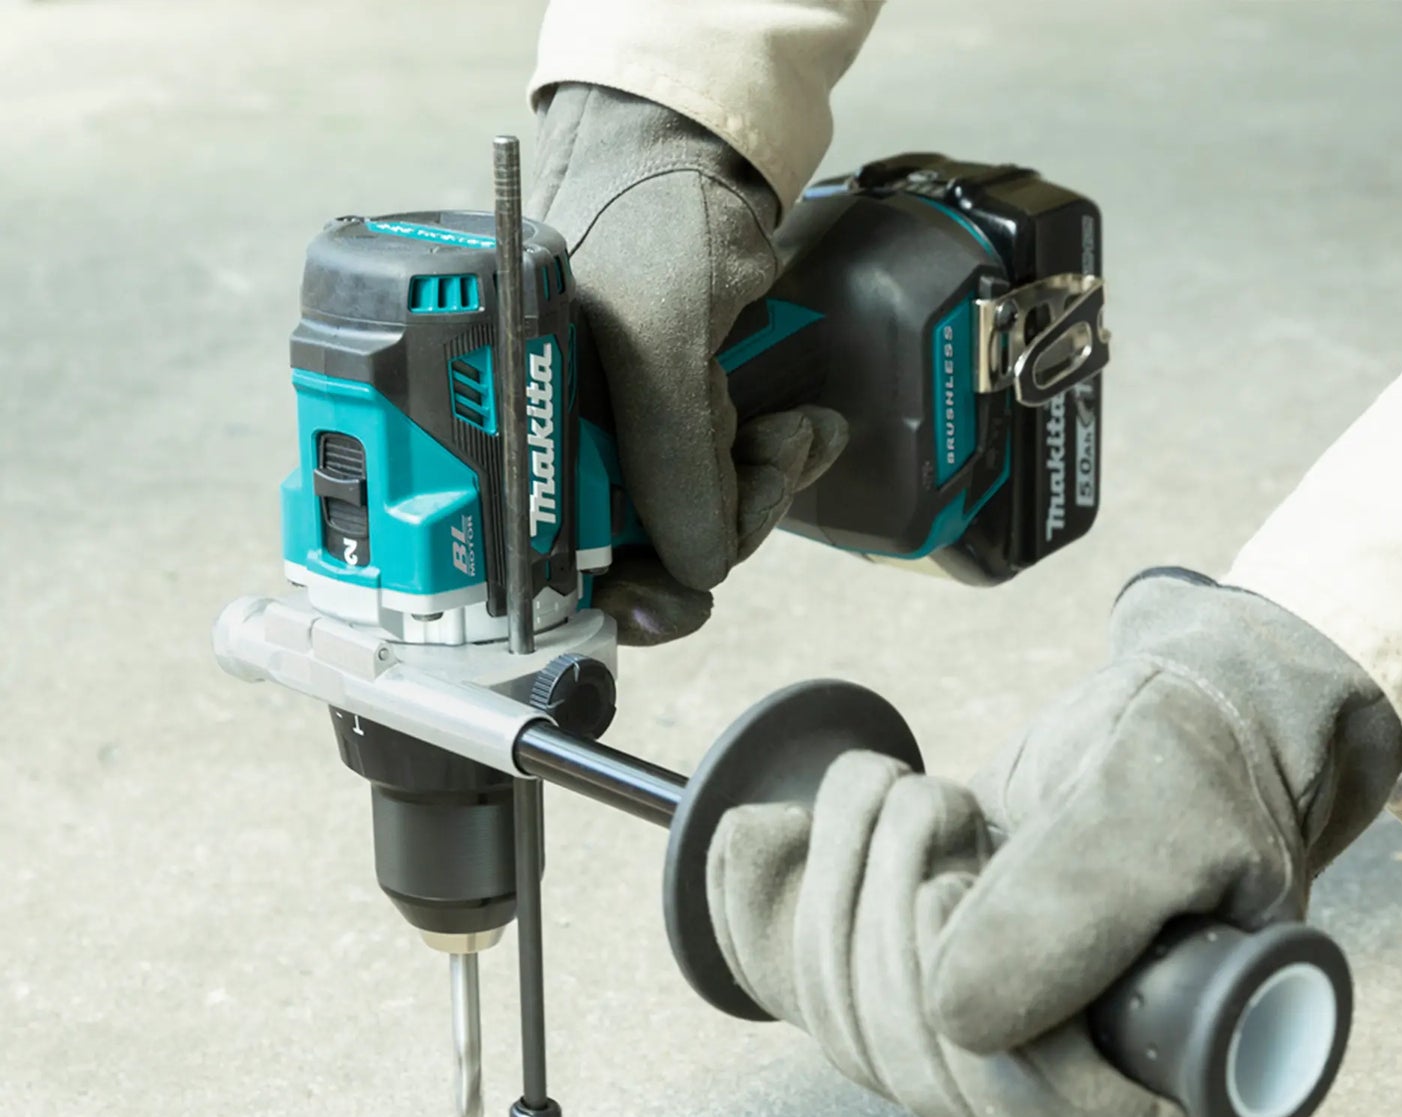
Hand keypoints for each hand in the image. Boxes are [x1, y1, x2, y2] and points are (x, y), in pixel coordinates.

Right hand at [527, 85, 846, 645]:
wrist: (686, 151)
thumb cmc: (648, 220)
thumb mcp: (661, 345)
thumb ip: (674, 472)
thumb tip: (697, 576)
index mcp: (515, 450)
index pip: (563, 579)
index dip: (630, 596)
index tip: (681, 597)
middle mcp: (555, 458)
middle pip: (640, 563)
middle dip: (722, 529)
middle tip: (767, 470)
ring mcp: (614, 445)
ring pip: (692, 530)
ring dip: (759, 494)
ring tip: (795, 435)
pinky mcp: (668, 429)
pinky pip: (720, 487)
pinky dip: (770, 472)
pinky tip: (804, 432)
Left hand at [705, 573, 1401, 1116]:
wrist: (1147, 733)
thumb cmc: (1184, 769)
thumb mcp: (1159, 812)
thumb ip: (1082, 909)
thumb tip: (955, 1018)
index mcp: (1171, 1084)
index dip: (993, 1042)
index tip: (946, 894)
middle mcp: (1068, 1098)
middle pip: (936, 1083)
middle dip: (897, 929)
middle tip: (932, 803)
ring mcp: (979, 1058)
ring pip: (860, 1038)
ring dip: (846, 892)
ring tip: (902, 790)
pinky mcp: (905, 1002)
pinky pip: (808, 996)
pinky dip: (766, 908)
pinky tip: (769, 830)